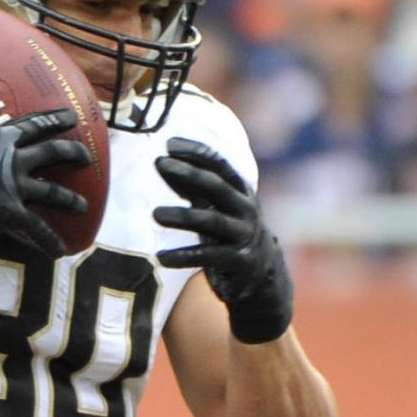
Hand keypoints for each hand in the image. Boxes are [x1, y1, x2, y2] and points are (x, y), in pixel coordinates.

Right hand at [0, 74, 90, 276]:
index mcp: (3, 139)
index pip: (36, 125)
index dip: (55, 120)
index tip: (71, 117)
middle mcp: (16, 161)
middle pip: (53, 153)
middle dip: (73, 154)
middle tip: (87, 158)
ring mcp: (17, 188)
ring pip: (52, 192)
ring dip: (70, 200)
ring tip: (83, 206)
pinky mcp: (12, 213)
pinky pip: (36, 228)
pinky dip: (49, 240)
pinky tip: (61, 250)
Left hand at [153, 139, 291, 342]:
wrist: (261, 272)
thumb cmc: (229, 232)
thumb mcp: (217, 206)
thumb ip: (194, 188)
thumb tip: (163, 163)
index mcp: (241, 191)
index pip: (219, 164)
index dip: (196, 152)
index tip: (169, 144)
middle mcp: (245, 209)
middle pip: (216, 186)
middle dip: (188, 173)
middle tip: (160, 163)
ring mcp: (242, 235)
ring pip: (210, 221)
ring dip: (181, 216)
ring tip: (155, 213)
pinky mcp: (237, 260)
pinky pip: (206, 256)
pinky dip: (182, 256)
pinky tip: (161, 256)